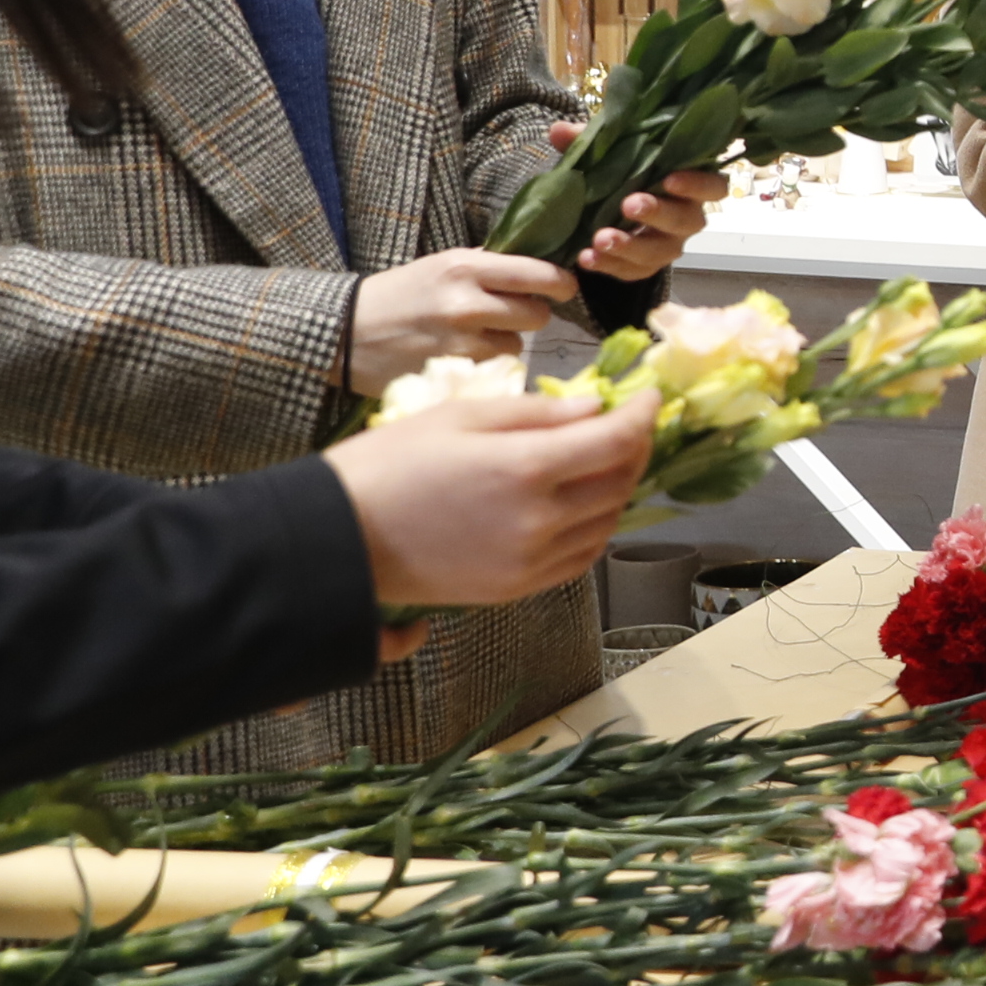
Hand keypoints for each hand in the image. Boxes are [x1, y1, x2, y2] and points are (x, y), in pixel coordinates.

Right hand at [330, 389, 655, 647]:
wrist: (335, 539)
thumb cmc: (387, 465)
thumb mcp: (461, 417)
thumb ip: (536, 413)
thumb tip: (594, 409)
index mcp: (526, 470)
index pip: (616, 440)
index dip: (643, 414)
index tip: (650, 397)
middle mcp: (539, 521)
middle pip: (620, 481)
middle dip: (634, 447)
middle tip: (626, 423)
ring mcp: (530, 561)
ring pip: (607, 522)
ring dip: (617, 488)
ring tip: (603, 460)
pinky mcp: (515, 588)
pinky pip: (580, 557)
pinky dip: (595, 529)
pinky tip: (581, 506)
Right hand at [348, 249, 575, 391]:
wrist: (342, 331)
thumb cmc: (397, 295)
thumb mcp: (440, 266)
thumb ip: (488, 265)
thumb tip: (539, 263)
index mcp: (465, 267)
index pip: (539, 274)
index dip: (560, 283)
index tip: (564, 287)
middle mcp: (466, 303)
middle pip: (539, 314)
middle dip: (532, 314)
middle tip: (512, 313)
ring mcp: (461, 342)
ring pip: (519, 345)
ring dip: (507, 341)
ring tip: (475, 335)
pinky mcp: (453, 373)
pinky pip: (495, 368)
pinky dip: (488, 363)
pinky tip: (463, 355)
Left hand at [552, 120, 725, 282]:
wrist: (606, 209)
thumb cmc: (621, 173)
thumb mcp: (608, 153)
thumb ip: (589, 141)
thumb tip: (559, 131)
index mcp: (688, 183)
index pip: (713, 185)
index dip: (697, 184)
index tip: (669, 179)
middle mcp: (686, 216)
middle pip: (686, 220)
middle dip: (658, 214)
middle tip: (629, 205)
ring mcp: (667, 244)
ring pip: (660, 252)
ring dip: (631, 246)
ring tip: (600, 239)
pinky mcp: (645, 266)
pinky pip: (633, 271)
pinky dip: (609, 266)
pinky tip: (586, 258)